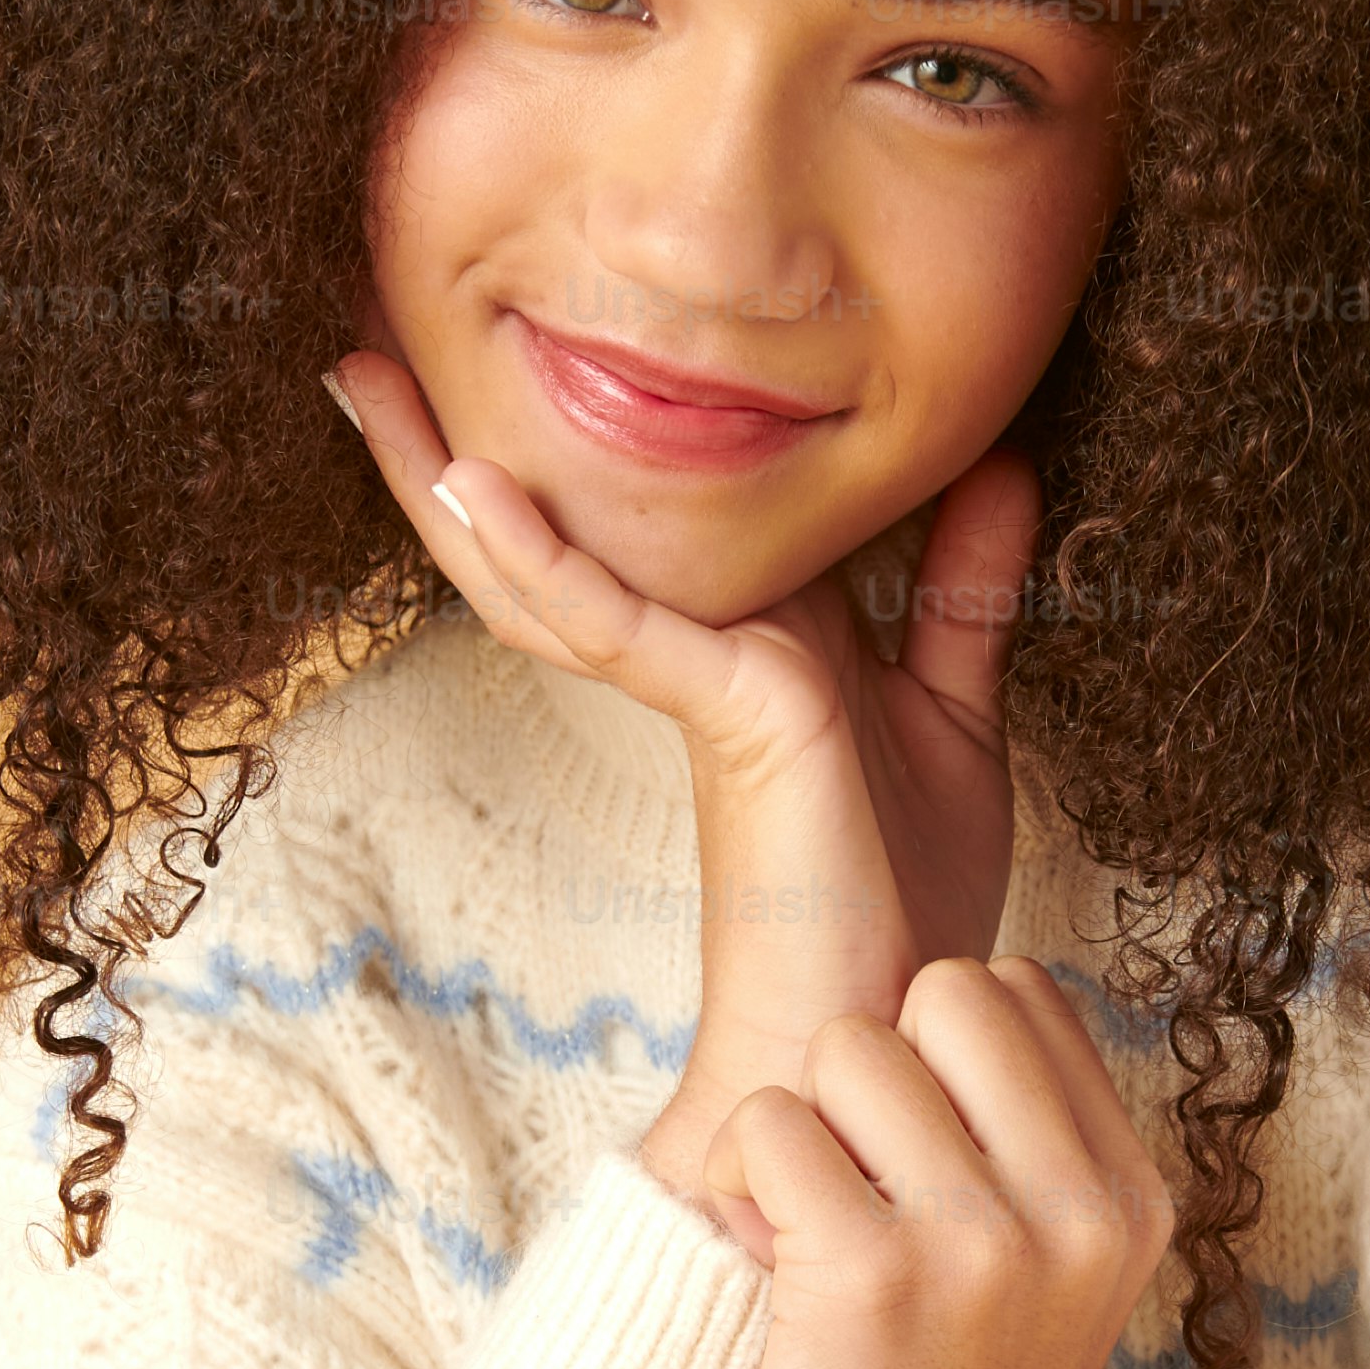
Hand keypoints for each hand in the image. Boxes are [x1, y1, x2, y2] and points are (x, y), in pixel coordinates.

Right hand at [324, 351, 1045, 1258]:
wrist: (891, 1023)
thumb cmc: (908, 894)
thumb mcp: (953, 707)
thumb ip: (964, 591)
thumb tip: (1005, 469)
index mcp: (750, 639)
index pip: (645, 520)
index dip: (573, 439)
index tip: (508, 345)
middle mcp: (711, 648)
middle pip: (566, 528)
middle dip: (466, 441)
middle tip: (370, 347)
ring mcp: (710, 678)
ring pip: (553, 565)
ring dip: (447, 475)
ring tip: (363, 382)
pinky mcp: (729, 713)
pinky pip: (619, 626)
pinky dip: (547, 556)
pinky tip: (470, 487)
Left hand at [698, 956, 1175, 1368]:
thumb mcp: (1040, 1293)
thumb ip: (1021, 1158)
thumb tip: (920, 1016)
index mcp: (1132, 1202)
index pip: (1022, 997)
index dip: (936, 1056)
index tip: (913, 1168)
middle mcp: (1080, 1209)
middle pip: (946, 990)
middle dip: (871, 1070)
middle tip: (853, 1193)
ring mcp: (984, 1239)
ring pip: (849, 1046)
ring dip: (798, 1133)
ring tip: (807, 1244)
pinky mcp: (870, 1275)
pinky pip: (768, 1124)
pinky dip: (738, 1185)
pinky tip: (764, 1272)